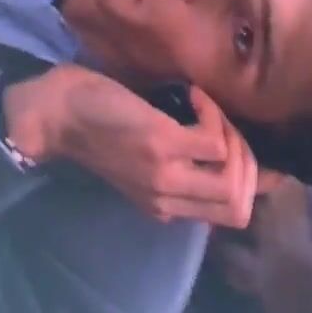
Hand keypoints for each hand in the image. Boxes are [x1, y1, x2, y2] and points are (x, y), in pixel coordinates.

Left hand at [4, 67, 258, 228]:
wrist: (55, 114)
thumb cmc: (97, 126)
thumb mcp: (142, 158)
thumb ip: (181, 162)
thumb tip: (228, 150)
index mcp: (165, 206)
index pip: (233, 216)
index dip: (255, 184)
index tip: (249, 147)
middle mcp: (168, 199)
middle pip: (240, 206)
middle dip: (249, 161)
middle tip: (225, 125)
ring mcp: (167, 174)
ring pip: (235, 177)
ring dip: (235, 136)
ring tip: (209, 111)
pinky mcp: (163, 144)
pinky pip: (216, 140)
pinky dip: (213, 113)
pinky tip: (192, 96)